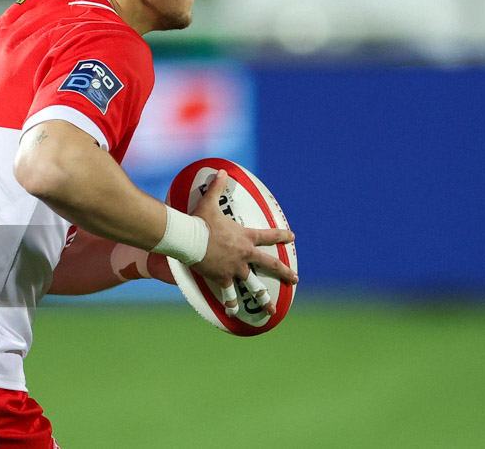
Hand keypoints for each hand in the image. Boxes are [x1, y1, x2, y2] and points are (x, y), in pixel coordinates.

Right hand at [189, 170, 296, 315]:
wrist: (189, 238)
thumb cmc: (199, 220)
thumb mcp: (209, 202)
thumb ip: (217, 186)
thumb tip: (221, 170)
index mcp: (245, 237)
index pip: (268, 236)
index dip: (281, 236)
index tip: (292, 238)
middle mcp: (244, 255)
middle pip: (269, 265)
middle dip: (284, 272)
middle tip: (295, 280)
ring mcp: (234, 269)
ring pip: (253, 286)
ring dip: (263, 298)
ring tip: (272, 310)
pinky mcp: (222, 278)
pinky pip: (228, 294)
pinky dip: (231, 304)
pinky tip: (236, 314)